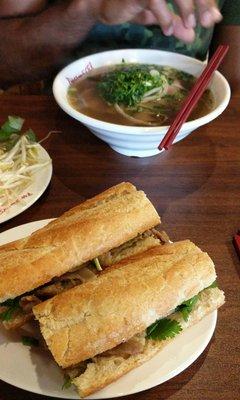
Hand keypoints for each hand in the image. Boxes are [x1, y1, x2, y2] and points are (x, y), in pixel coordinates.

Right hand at [93, 0, 221, 42]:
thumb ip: (175, 22)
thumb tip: (192, 36)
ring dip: (186, 8)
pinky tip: (167, 30)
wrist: (103, 7)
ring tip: (190, 25)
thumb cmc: (130, 6)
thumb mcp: (158, 17)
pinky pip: (155, 1)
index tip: (213, 19)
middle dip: (201, 3)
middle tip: (207, 22)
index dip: (205, 2)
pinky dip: (164, 16)